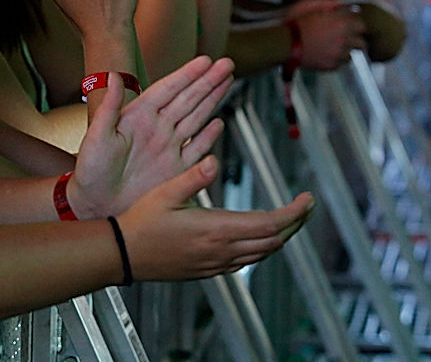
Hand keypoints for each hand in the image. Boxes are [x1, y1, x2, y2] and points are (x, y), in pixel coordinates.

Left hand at [67, 57, 232, 216]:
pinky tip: (218, 123)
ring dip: (213, 99)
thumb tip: (111, 74)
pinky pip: (197, 149)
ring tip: (227, 80)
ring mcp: (168, 147)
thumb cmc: (91, 170)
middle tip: (227, 63)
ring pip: (197, 118)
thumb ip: (109, 106)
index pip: (168, 89)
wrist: (97, 205)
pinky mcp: (176, 169)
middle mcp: (157, 128)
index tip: (205, 60)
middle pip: (188, 99)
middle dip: (208, 81)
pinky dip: (209, 136)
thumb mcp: (96, 135)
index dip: (187, 74)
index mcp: (138, 116)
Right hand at [117, 157, 313, 279]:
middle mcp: (221, 250)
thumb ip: (193, 176)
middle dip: (294, 224)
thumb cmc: (141, 222)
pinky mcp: (208, 270)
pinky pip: (245, 262)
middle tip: (305, 207)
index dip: (294, 212)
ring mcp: (216, 263)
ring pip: (262, 254)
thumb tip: (213, 161)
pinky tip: (256, 238)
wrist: (124, 254)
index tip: (307, 200)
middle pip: (274, 241)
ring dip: (279, 237)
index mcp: (216, 228)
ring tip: (287, 220)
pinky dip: (260, 248)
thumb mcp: (164, 192)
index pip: (270, 223)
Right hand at [287, 0, 366, 69]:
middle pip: (361, 43)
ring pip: (351, 55)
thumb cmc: (296, 21)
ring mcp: (338, 55)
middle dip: (354, 40)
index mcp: (343, 24)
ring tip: (331, 47)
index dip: (354, 25)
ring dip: (344, 51)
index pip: (362, 26)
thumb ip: (328, 4)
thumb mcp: (310, 5)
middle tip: (344, 38)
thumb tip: (340, 5)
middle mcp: (345, 40)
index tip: (347, 25)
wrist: (284, 43)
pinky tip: (323, 53)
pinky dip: (334, 59)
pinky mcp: (331, 66)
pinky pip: (339, 64)